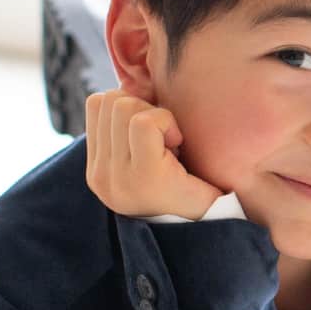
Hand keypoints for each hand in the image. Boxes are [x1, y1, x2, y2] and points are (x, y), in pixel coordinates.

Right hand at [84, 87, 224, 219]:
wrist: (214, 226)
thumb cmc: (189, 187)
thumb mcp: (149, 155)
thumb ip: (130, 127)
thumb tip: (131, 83)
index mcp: (98, 169)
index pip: (96, 104)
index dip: (132, 103)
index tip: (155, 132)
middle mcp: (100, 175)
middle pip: (109, 100)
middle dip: (144, 108)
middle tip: (167, 140)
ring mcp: (117, 177)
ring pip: (124, 106)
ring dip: (157, 117)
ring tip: (172, 146)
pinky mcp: (144, 176)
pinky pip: (146, 122)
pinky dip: (168, 123)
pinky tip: (179, 148)